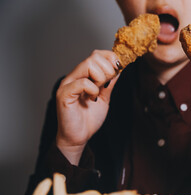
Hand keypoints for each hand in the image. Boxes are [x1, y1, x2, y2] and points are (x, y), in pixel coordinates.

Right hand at [56, 50, 119, 164]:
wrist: (78, 137)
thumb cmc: (89, 118)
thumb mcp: (105, 97)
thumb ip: (110, 83)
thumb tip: (120, 69)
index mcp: (84, 75)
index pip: (97, 54)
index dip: (110, 58)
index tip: (118, 70)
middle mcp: (74, 76)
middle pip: (94, 57)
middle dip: (108, 70)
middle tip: (106, 86)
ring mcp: (68, 83)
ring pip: (88, 64)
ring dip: (100, 79)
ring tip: (97, 93)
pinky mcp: (64, 94)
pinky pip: (83, 82)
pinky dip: (92, 90)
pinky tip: (91, 99)